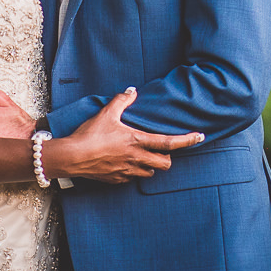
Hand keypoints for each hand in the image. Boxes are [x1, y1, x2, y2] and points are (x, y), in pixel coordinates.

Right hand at [44, 88, 205, 184]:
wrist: (71, 158)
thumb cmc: (89, 135)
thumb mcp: (107, 113)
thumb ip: (122, 100)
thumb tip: (132, 91)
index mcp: (137, 141)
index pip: (169, 143)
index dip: (187, 140)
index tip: (200, 137)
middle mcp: (136, 159)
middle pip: (165, 164)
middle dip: (167, 158)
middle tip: (162, 149)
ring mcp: (127, 171)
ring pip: (150, 173)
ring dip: (151, 166)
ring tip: (144, 155)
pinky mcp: (116, 180)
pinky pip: (132, 178)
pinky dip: (135, 172)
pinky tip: (126, 163)